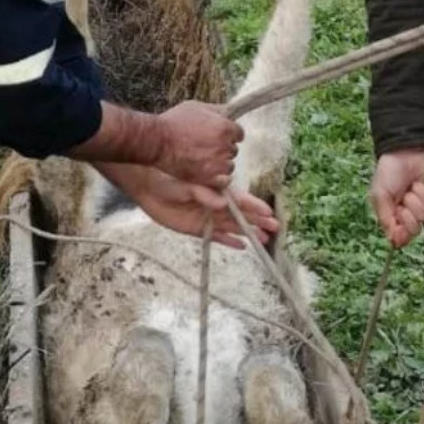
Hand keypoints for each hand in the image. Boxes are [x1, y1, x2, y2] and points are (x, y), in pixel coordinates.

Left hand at [103, 164, 279, 248]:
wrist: (148, 184)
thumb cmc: (169, 177)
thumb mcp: (188, 183)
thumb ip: (205, 193)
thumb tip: (222, 203)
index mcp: (216, 190)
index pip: (240, 200)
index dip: (255, 207)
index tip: (269, 212)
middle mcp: (215, 204)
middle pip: (241, 215)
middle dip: (258, 221)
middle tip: (274, 228)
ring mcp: (206, 217)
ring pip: (232, 227)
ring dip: (248, 233)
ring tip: (264, 240)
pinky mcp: (195, 228)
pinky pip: (215, 236)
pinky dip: (228, 241)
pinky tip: (242, 246)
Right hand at [155, 101, 243, 186]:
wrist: (157, 142)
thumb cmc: (174, 122)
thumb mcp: (196, 107)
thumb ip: (217, 110)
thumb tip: (230, 112)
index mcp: (225, 127)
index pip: (239, 134)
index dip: (229, 135)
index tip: (219, 137)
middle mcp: (225, 146)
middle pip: (233, 150)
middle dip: (223, 149)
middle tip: (205, 147)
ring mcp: (218, 164)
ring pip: (229, 166)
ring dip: (219, 164)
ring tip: (202, 159)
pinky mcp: (209, 178)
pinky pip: (223, 180)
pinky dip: (216, 178)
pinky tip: (204, 170)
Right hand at [370, 149, 423, 248]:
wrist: (403, 153)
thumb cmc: (387, 173)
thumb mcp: (379, 196)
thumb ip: (385, 219)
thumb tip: (393, 242)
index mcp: (392, 215)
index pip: (400, 236)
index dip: (402, 236)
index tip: (399, 230)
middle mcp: (407, 212)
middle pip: (414, 230)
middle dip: (408, 217)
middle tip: (402, 205)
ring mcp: (420, 204)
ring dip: (414, 201)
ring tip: (408, 190)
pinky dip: (423, 192)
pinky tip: (417, 184)